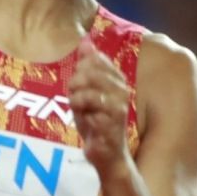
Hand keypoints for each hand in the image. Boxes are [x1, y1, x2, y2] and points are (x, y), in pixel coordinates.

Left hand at [68, 35, 131, 170]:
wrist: (107, 154)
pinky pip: (92, 115)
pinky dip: (84, 118)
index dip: (80, 70)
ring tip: (79, 110)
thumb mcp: (87, 91)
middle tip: (74, 98)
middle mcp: (122, 91)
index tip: (77, 84)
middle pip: (90, 73)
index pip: (95, 60)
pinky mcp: (113, 127)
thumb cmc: (97, 122)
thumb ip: (87, 66)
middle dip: (75, 85)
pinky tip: (88, 123)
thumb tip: (86, 40)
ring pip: (89, 93)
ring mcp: (119, 109)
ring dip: (77, 102)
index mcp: (116, 80)